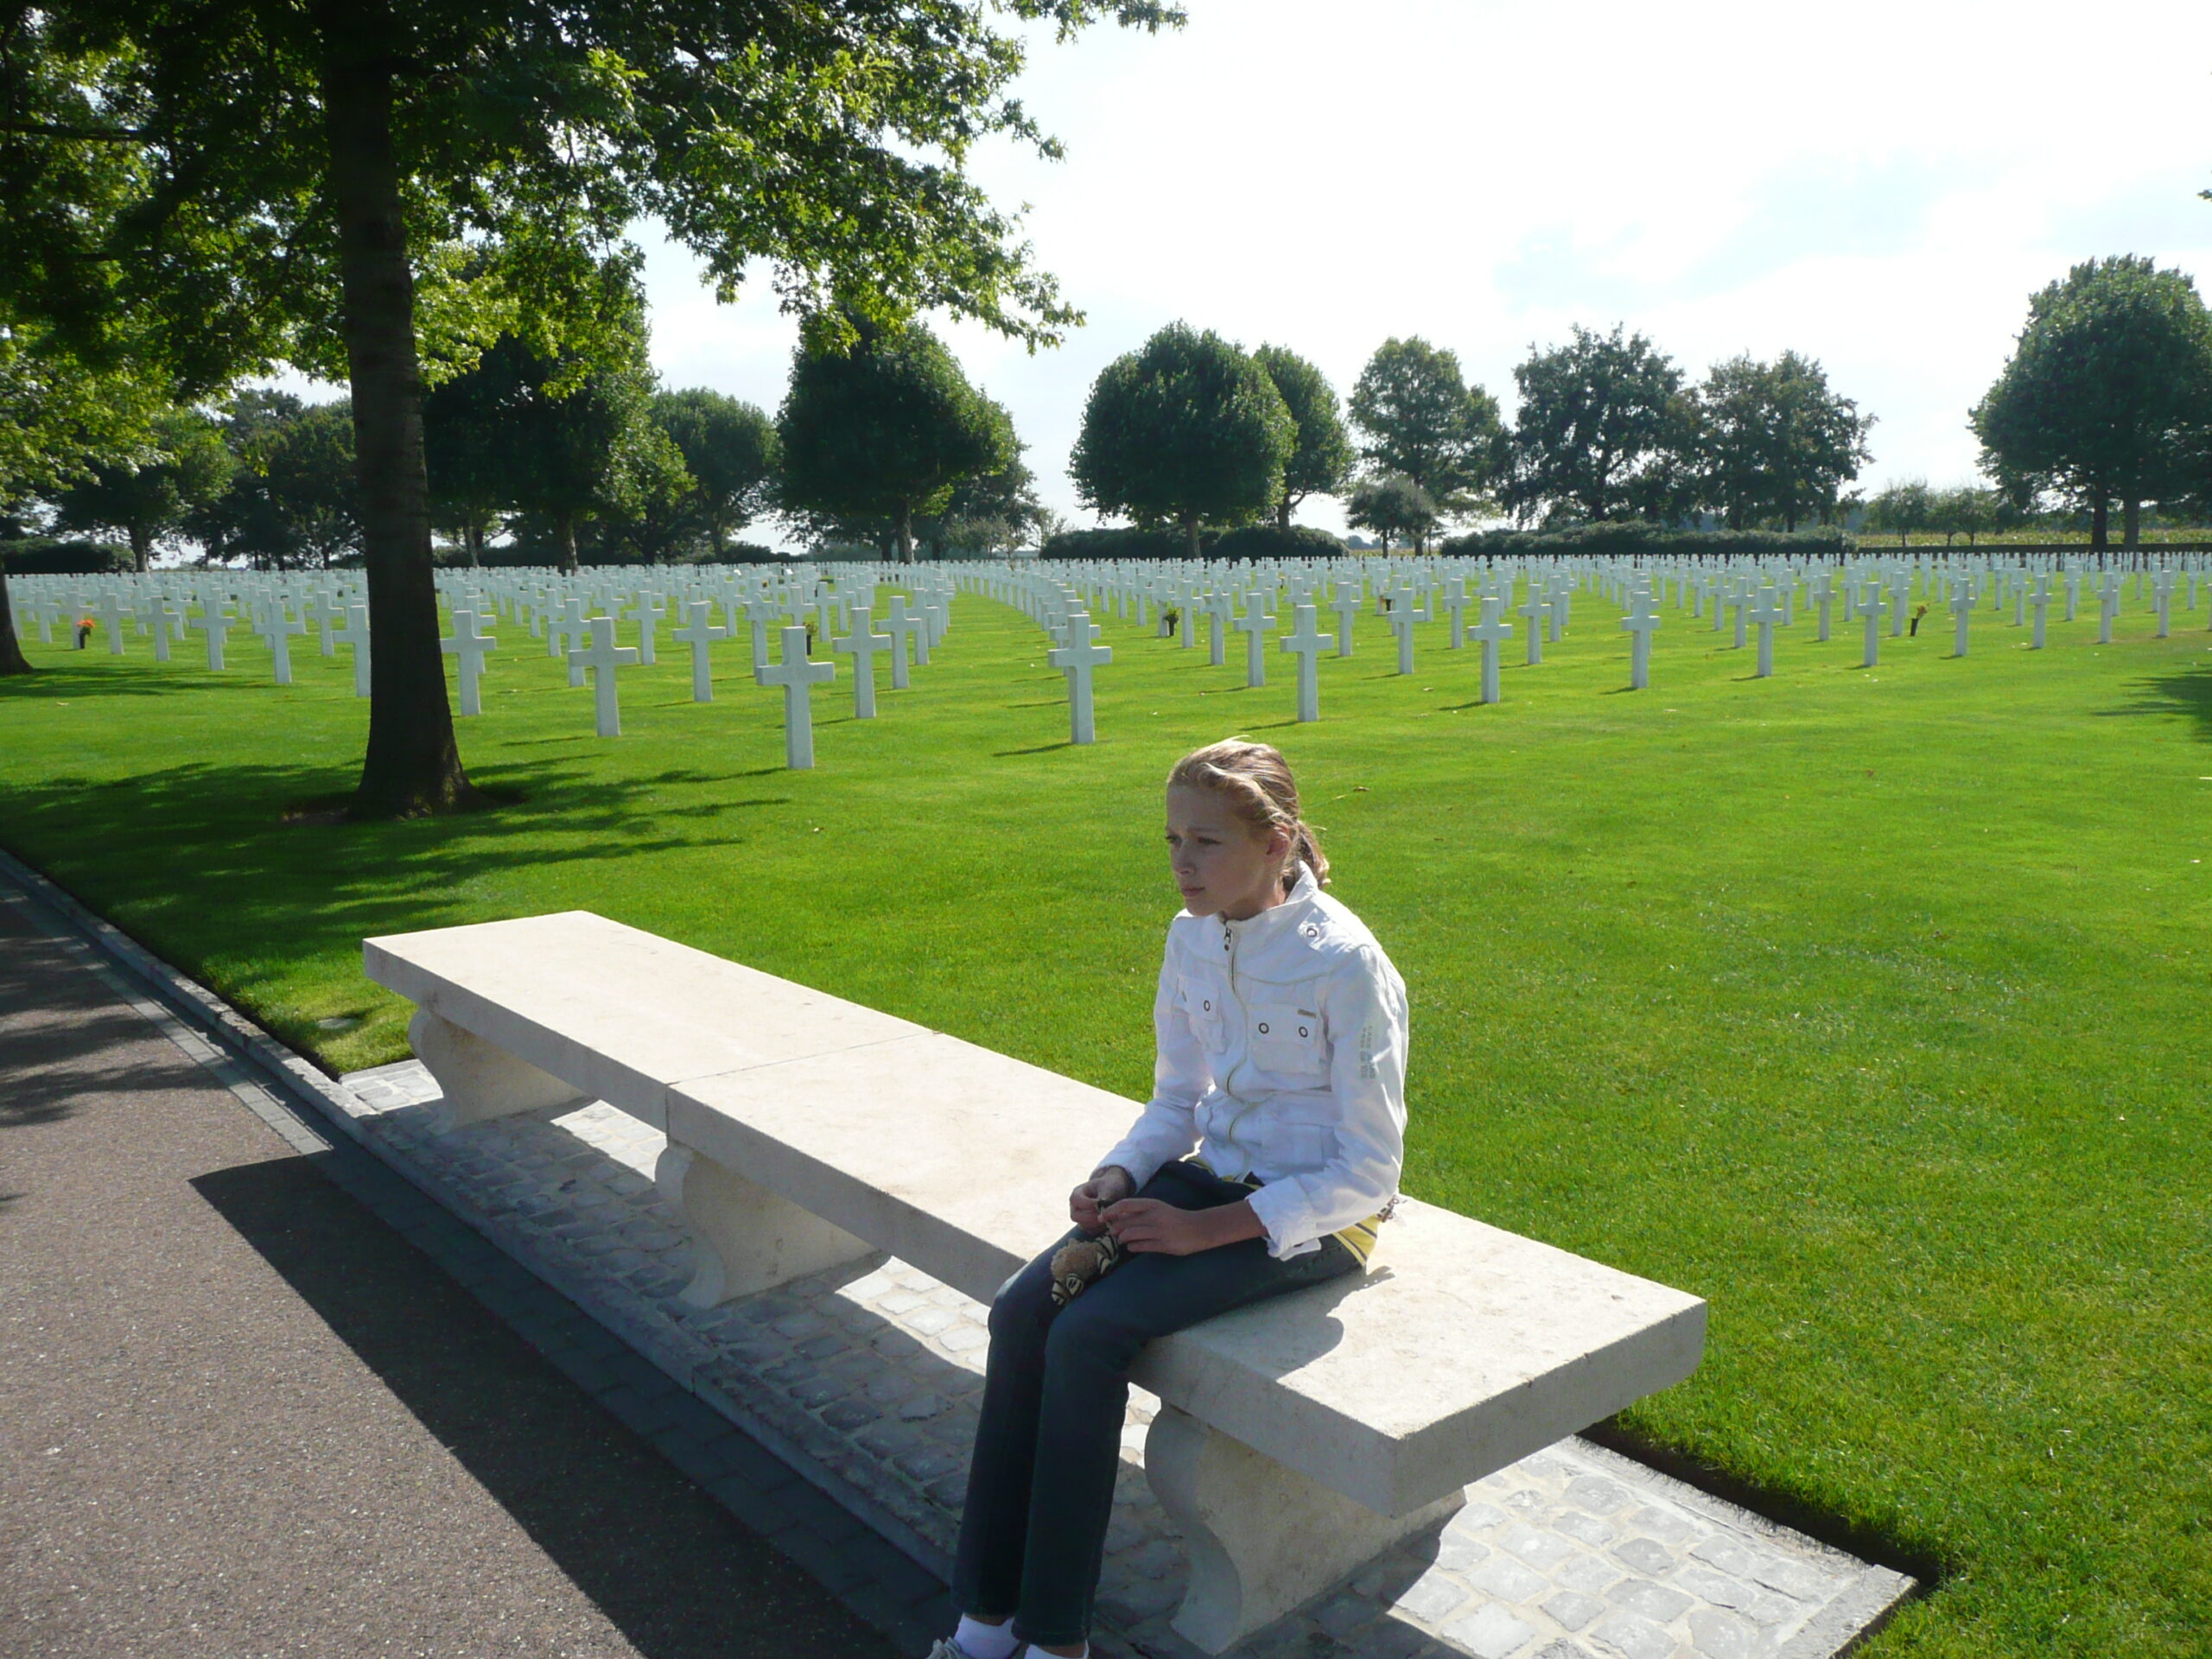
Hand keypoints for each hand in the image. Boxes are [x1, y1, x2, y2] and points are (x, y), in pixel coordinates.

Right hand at [1070, 1166, 1135, 1233]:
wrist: (1116, 1190)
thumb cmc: (1111, 1185)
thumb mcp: (1108, 1188)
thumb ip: (1103, 1198)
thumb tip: (1100, 1210)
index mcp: (1077, 1193)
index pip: (1075, 1200)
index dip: (1086, 1204)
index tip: (1100, 1204)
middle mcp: (1076, 1207)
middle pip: (1075, 1216)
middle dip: (1091, 1217)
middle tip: (1105, 1214)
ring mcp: (1081, 1217)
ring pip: (1083, 1226)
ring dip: (1097, 1224)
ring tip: (1111, 1217)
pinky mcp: (1089, 1226)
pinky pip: (1091, 1231)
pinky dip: (1101, 1229)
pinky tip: (1111, 1222)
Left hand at [1104, 1197, 1263, 1255]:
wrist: (1197, 1228)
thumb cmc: (1174, 1218)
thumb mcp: (1158, 1208)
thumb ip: (1140, 1211)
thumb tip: (1118, 1216)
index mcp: (1152, 1204)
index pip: (1124, 1205)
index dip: (1110, 1211)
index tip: (1102, 1217)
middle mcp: (1154, 1216)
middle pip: (1125, 1222)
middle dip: (1115, 1229)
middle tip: (1113, 1233)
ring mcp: (1158, 1231)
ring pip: (1130, 1235)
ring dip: (1122, 1239)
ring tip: (1122, 1240)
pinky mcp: (1162, 1245)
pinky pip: (1140, 1246)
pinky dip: (1132, 1247)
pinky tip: (1132, 1247)